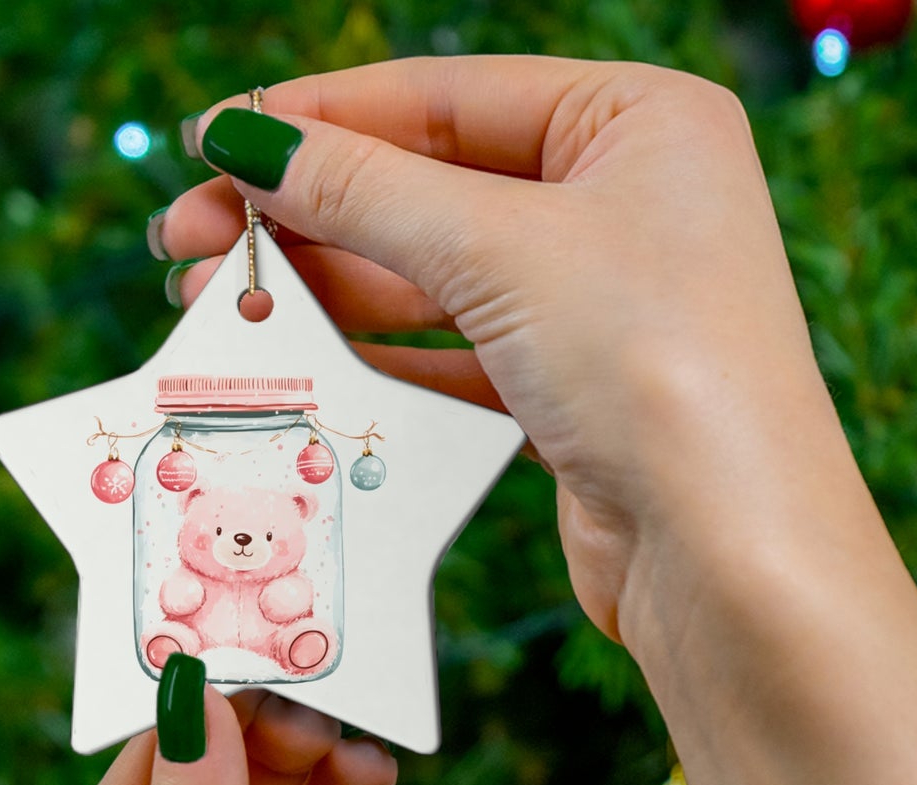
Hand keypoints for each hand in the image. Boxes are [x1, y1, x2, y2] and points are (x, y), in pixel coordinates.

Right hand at [158, 56, 853, 644]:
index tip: (212, 142)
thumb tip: (247, 141)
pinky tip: (305, 360)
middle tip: (188, 238)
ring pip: (437, 277)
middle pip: (431, 186)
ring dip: (330, 289)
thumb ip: (366, 190)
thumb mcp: (500, 249)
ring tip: (222, 302)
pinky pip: (457, 354)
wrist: (728, 556)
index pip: (445, 96)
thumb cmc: (654, 367)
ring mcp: (603, 303)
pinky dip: (380, 357)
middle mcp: (627, 202)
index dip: (319, 119)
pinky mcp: (577, 392)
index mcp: (639, 121)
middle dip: (308, 213)